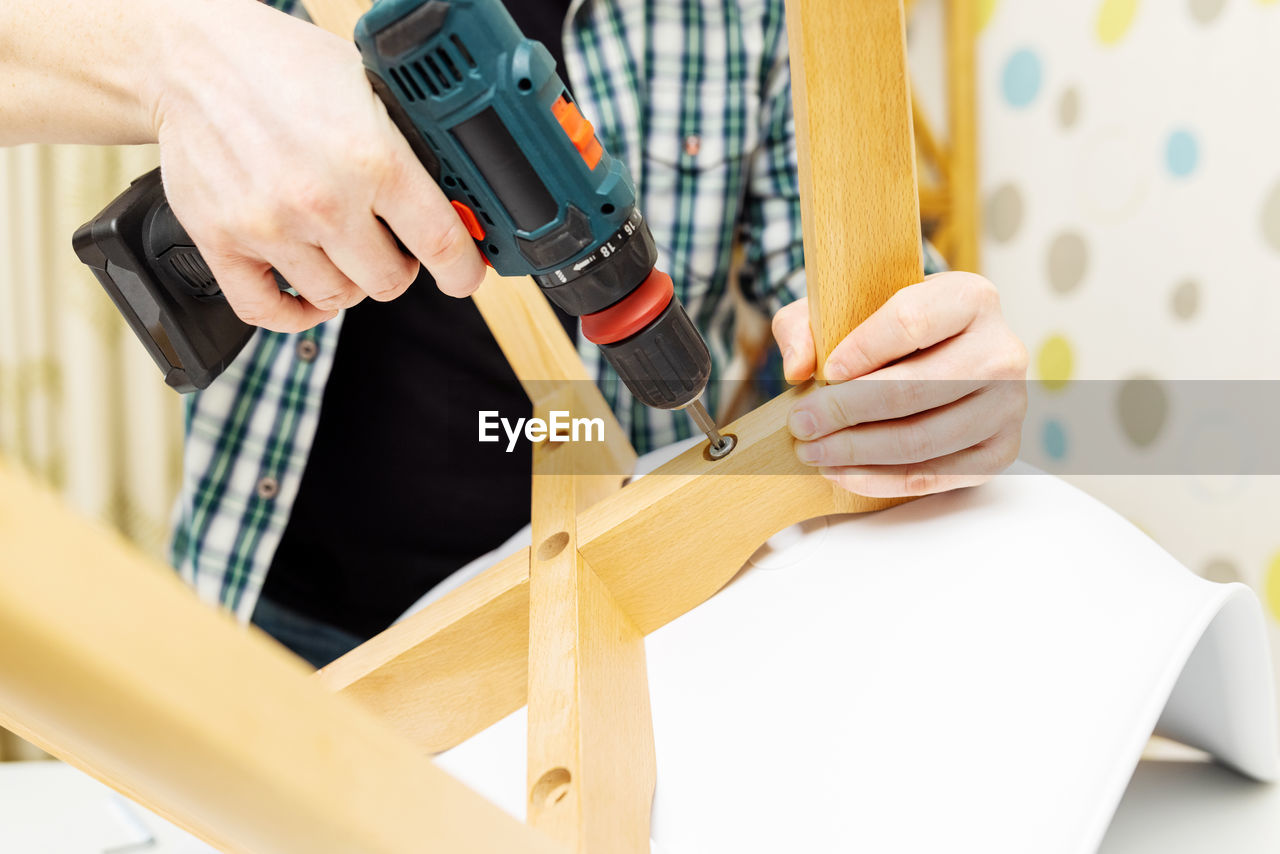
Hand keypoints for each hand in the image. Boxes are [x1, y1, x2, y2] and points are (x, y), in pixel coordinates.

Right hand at [150, 0, 485, 331]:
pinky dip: (293, 314)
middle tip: (389, 243)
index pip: (441, 243)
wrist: (193, 57)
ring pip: (336, 297)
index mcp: (372, 159)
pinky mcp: (221, 240)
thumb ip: (410, 147)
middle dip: (397, 266)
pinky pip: (266, 312)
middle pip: (388, 282)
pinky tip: (306, 292)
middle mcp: (322, 200)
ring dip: (346, 281)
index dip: (463, 270)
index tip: (464, 276)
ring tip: (341, 248)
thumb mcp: (370, 88)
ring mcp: (269, 227)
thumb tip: (453, 196)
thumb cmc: (283, 66)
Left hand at [771, 272, 1027, 497]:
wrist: (939, 355)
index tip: (824, 373)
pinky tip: (843, 474)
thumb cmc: (885, 331)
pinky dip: (880, 480)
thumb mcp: (841, 308)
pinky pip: (935, 476)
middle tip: (802, 424)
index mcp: (971, 298)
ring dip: (857, 452)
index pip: (911, 322)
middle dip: (845, 412)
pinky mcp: (1001, 450)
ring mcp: (1007, 405)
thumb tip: (798, 367)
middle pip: (915, 388)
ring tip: (814, 452)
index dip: (862, 350)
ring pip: (922, 439)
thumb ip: (805, 326)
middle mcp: (1001, 351)